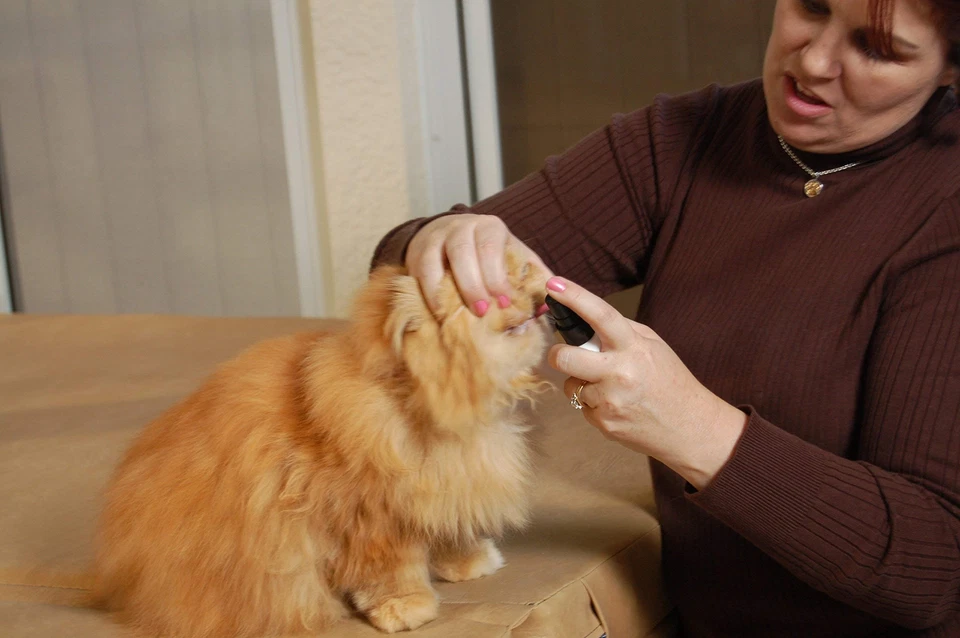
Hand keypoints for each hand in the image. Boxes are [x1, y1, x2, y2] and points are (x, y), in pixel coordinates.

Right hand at [405, 214, 550, 315]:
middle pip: (463, 253)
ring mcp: (435, 238)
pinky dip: (426, 293)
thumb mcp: (513, 256)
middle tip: (481, 312)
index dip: (497, 276)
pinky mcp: (416, 253)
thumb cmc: (488, 251)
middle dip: (472, 285)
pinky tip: (436, 312)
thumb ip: (532, 277)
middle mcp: (461, 227)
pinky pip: (417, 273)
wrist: (449, 233)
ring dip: (442, 292)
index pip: (492, 248)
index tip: (504, 303)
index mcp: (490, 227)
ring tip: (450, 317)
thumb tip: (546, 307)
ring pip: (434, 262)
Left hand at [545, 277, 747, 489]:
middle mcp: (620, 373)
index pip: (601, 315)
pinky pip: (582, 406)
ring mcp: (610, 401)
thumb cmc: (670, 381)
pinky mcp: (604, 423)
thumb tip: (585, 316)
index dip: (575, 297)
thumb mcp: (653, 346)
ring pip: (572, 385)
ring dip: (583, 383)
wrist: (690, 427)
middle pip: (565, 358)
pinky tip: (617, 405)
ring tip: (611, 388)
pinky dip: (594, 404)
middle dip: (557, 354)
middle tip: (562, 354)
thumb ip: (622, 331)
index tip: (554, 284)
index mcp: (634, 347)